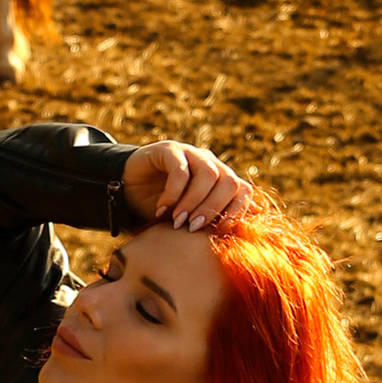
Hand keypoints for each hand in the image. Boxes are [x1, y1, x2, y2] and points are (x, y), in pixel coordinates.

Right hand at [123, 138, 249, 233]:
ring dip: (194, 201)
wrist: (128, 191)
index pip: (244, 190)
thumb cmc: (163, 210)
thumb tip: (253, 223)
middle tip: (194, 228)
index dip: (236, 212)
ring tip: (177, 220)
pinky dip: (174, 193)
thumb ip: (217, 220)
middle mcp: (210, 163)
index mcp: (221, 179)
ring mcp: (191, 153)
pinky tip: (162, 209)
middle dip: (213, 209)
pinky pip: (180, 169)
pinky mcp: (169, 150)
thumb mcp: (191, 219)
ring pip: (209, 174)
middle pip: (230, 181)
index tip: (218, 233)